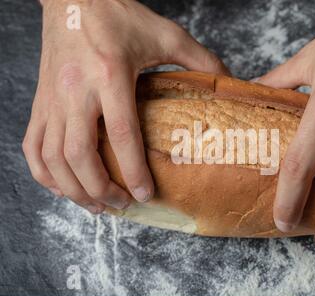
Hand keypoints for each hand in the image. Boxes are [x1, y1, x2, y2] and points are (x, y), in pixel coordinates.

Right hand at [23, 0, 228, 212]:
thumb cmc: (118, 15)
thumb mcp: (166, 33)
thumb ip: (200, 59)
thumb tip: (229, 82)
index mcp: (111, 76)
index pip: (122, 135)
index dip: (134, 171)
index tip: (146, 194)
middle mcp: (76, 92)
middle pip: (80, 156)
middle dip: (101, 190)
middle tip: (122, 205)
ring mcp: (53, 99)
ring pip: (53, 158)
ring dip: (74, 189)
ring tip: (97, 205)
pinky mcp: (41, 102)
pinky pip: (33, 146)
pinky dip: (44, 173)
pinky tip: (63, 185)